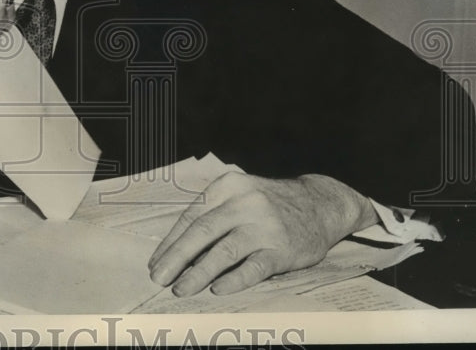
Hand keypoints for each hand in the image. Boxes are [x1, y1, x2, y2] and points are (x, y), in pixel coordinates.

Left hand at [148, 172, 377, 296]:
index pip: (191, 217)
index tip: (155, 263)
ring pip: (224, 251)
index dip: (170, 243)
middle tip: (159, 278)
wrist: (319, 203)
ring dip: (198, 273)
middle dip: (176, 258)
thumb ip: (213, 215)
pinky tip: (218, 289)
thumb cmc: (269, 204)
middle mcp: (245, 203)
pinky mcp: (282, 248)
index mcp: (228, 187)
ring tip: (181, 289)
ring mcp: (264, 225)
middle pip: (202, 232)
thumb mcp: (240, 196)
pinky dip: (234, 280)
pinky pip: (253, 267)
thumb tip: (177, 250)